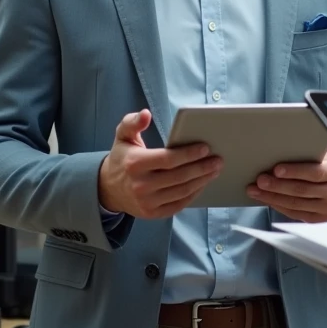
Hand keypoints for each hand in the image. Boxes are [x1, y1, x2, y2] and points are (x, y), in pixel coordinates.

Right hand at [98, 110, 222, 219]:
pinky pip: (179, 205)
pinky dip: (194, 194)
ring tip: (215, 170)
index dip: (189, 154)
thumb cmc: (122, 158)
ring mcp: (147, 202)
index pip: (168, 159)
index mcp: (135, 164)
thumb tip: (146, 113)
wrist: (108, 189)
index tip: (206, 147)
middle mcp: (140, 185)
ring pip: (182, 191)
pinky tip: (203, 183)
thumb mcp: (122, 136)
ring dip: (202, 181)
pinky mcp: (153, 213)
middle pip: (179, 177)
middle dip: (202, 168)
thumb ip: (132, 122)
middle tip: (218, 160)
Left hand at [247, 150, 326, 221]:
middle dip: (278, 186)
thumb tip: (277, 150)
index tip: (276, 169)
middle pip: (302, 190)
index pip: (316, 173)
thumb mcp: (322, 154)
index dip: (295, 171)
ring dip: (272, 197)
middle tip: (260, 180)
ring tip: (254, 190)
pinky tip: (265, 198)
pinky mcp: (318, 219)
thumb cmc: (324, 163)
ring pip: (295, 204)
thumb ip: (307, 153)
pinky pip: (294, 213)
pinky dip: (277, 205)